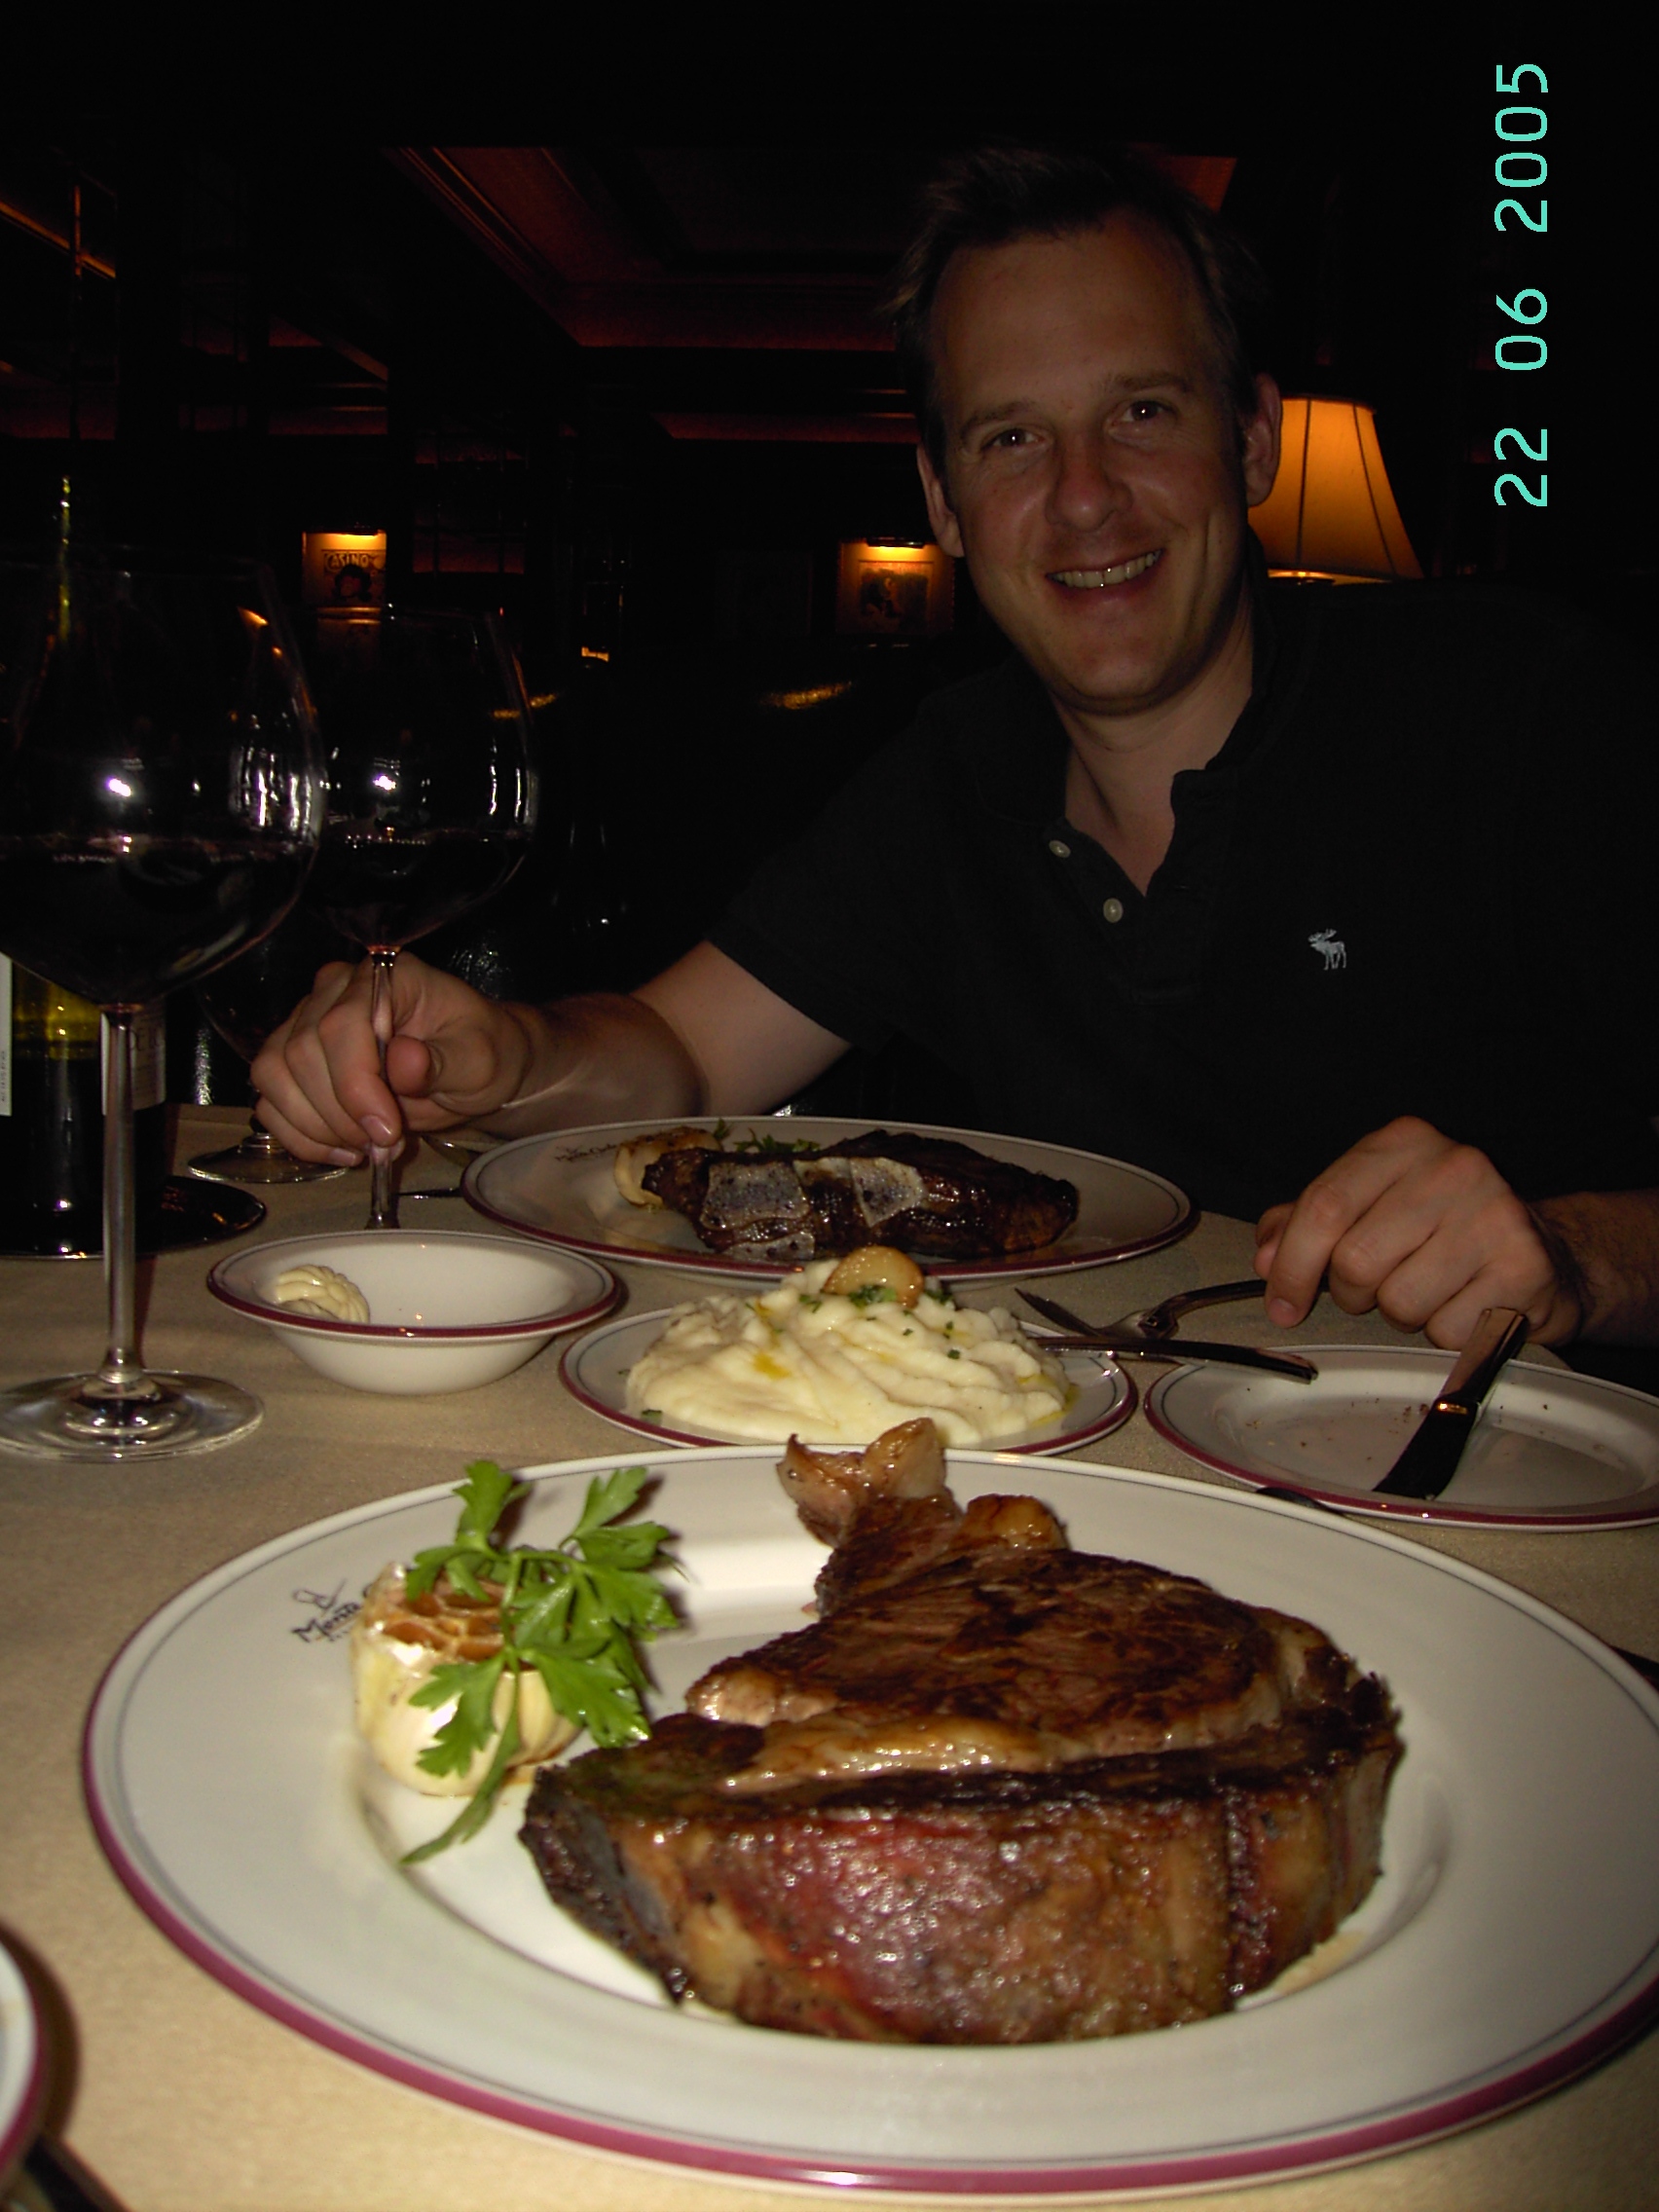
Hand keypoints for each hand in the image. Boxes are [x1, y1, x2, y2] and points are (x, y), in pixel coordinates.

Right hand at [252, 954, 534, 1163]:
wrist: (468, 1069)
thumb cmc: (478, 1054)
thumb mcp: (479, 1062)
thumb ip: (444, 1062)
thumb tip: (404, 1061)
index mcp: (384, 977)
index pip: (341, 1025)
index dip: (355, 1084)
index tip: (387, 1130)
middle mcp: (334, 991)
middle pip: (300, 1053)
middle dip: (340, 1114)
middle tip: (384, 1144)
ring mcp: (306, 1022)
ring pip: (274, 1075)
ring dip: (315, 1126)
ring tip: (365, 1148)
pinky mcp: (292, 1060)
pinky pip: (270, 1099)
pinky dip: (299, 1135)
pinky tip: (341, 1150)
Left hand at [1253, 1117, 1581, 1349]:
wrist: (1548, 1251)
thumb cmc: (1442, 1228)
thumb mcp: (1371, 1205)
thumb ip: (1307, 1223)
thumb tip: (1265, 1257)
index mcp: (1404, 1141)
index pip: (1324, 1206)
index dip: (1291, 1264)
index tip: (1281, 1304)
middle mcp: (1453, 1166)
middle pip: (1355, 1260)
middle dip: (1352, 1292)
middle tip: (1375, 1288)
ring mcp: (1494, 1214)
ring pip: (1398, 1301)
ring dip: (1400, 1313)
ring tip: (1427, 1289)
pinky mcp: (1524, 1267)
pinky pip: (1444, 1329)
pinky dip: (1442, 1332)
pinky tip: (1464, 1304)